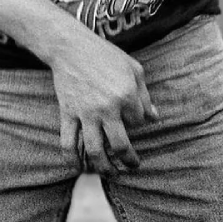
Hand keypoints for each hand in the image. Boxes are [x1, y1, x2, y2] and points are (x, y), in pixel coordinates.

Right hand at [50, 33, 158, 175]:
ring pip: (95, 151)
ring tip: (111, 175)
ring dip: (104, 168)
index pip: (138, 122)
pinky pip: (68, 143)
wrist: (70, 46)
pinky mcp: (68, 113)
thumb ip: (145, 94)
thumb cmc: (105, 54)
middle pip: (120, 145)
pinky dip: (72, 160)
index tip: (131, 120)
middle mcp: (107, 107)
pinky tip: (79, 170)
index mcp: (126, 94)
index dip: (137, 123)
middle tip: (133, 166)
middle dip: (129, 160)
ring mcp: (86, 112)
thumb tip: (154, 118)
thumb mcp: (133, 68)